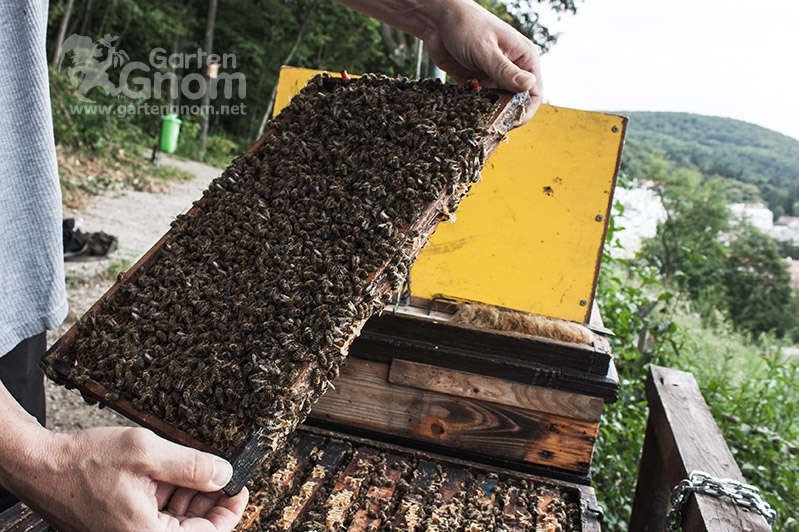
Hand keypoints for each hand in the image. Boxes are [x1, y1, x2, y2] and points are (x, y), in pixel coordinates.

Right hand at [6, 425, 247, 531]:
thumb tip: (224, 474)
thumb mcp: (146, 453)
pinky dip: (169, 495)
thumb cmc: (84, 461)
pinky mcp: (122, 525)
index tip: (239, 486)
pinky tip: (169, 472)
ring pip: (176, 520)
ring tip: (191, 467)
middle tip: (219, 471)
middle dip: (209, 498)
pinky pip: (157, 515)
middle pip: (193, 527)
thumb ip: (191, 465)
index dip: (229, 510)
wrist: (42, 466)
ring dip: (189, 495)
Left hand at [422, 0, 542, 124]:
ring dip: (486, 109)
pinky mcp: (476, 80)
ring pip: (496, 103)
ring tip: (474, 109)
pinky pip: (479, 100)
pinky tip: (465, 101)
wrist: (437, 20)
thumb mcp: (485, 50)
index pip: (534, 92)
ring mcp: (493, 75)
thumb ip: (505, 71)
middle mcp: (511, 68)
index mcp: (523, 58)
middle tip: (488, 119)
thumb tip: (529, 86)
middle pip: (515, 101)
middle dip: (503, 112)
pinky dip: (473, 104)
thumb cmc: (465, 25)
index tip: (509, 122)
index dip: (524, 111)